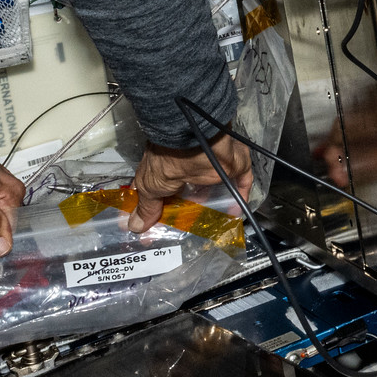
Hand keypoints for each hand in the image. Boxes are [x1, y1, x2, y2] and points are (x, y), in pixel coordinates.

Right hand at [129, 136, 251, 232]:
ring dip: (213, 205)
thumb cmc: (168, 160)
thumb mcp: (150, 187)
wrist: (198, 143)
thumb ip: (146, 207)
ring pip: (215, 188)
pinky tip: (236, 213)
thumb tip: (135, 226)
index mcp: (167, 167)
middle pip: (190, 192)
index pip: (164, 190)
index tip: (159, 226)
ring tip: (210, 227)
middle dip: (189, 211)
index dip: (162, 208)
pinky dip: (240, 197)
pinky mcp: (234, 166)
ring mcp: (213, 165)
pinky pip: (241, 183)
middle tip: (186, 233)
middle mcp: (190, 166)